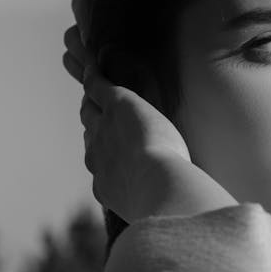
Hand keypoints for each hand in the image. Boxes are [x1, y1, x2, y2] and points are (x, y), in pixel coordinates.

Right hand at [63, 0, 191, 222]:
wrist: (166, 198)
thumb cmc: (175, 214)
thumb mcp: (168, 214)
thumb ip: (172, 210)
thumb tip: (198, 225)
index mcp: (107, 185)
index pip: (98, 157)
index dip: (100, 143)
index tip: (103, 136)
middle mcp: (98, 157)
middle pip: (89, 125)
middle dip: (88, 111)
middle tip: (85, 97)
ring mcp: (105, 131)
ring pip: (88, 99)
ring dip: (82, 78)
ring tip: (72, 57)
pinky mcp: (119, 107)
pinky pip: (97, 80)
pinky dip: (89, 63)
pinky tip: (86, 46)